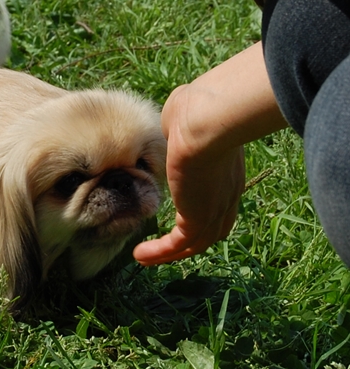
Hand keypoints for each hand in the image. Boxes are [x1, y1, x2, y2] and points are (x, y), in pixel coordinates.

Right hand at [133, 43, 287, 264]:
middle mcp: (226, 195)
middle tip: (168, 246)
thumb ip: (175, 126)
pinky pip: (177, 245)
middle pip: (213, 230)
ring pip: (195, 243)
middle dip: (191, 241)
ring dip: (170, 253)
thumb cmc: (198, 110)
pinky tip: (139, 256)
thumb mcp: (184, 118)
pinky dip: (159, 253)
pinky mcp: (197, 218)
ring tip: (145, 258)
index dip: (205, 210)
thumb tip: (166, 126)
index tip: (184, 212)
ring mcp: (213, 209)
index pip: (221, 201)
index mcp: (227, 171)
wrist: (206, 121)